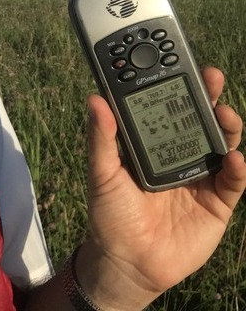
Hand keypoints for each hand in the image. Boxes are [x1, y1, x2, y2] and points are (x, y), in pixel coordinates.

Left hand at [79, 67, 245, 309]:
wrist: (129, 263)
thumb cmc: (110, 215)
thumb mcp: (101, 174)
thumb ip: (102, 139)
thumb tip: (94, 98)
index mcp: (149, 144)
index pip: (164, 107)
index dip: (172, 85)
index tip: (176, 63)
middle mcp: (177, 154)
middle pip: (198, 118)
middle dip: (205, 95)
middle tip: (209, 76)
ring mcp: (200, 176)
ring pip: (221, 143)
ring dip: (226, 125)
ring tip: (223, 114)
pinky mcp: (217, 201)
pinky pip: (233, 180)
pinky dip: (237, 167)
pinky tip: (233, 157)